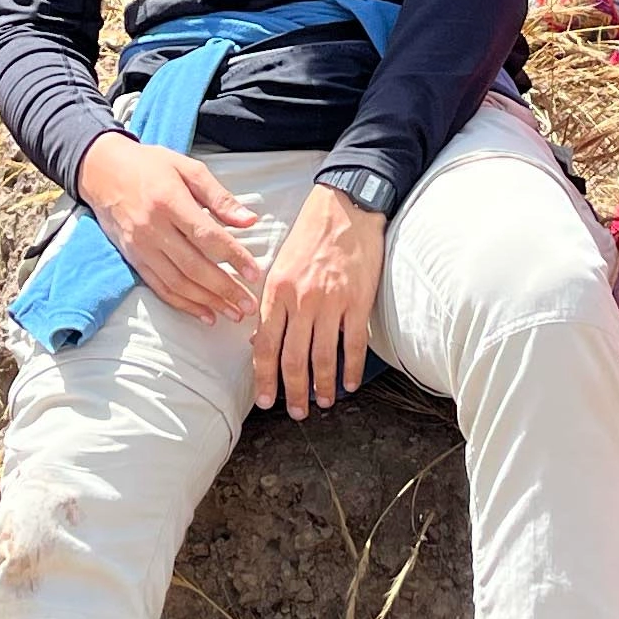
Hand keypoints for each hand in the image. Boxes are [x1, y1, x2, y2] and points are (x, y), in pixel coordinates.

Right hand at [76, 135, 261, 328]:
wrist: (101, 171)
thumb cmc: (149, 165)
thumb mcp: (187, 168)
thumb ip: (219, 197)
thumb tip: (249, 221)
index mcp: (169, 201)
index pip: (207, 236)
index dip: (233, 257)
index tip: (254, 273)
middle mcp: (153, 228)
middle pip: (194, 266)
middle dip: (225, 289)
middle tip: (249, 305)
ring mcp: (141, 247)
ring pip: (177, 283)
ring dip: (207, 302)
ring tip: (233, 314)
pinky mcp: (133, 259)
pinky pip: (160, 287)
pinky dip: (183, 304)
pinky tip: (205, 314)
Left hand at [253, 183, 388, 419]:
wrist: (345, 207)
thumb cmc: (310, 235)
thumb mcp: (279, 264)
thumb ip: (271, 303)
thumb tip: (260, 340)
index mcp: (276, 290)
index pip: (265, 345)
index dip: (264, 377)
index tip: (265, 399)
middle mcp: (301, 300)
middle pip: (293, 358)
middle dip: (292, 390)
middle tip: (294, 412)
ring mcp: (331, 302)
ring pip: (323, 356)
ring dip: (321, 386)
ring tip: (322, 402)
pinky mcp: (358, 301)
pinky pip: (354, 344)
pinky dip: (352, 368)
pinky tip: (350, 383)